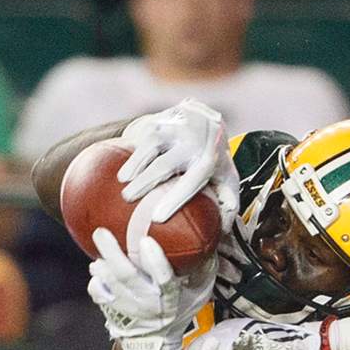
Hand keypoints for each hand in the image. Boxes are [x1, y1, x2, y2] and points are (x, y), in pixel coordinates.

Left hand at [86, 227, 214, 349]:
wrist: (155, 345)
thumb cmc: (178, 313)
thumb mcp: (198, 296)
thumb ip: (203, 272)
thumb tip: (206, 243)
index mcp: (169, 298)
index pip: (164, 279)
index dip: (155, 261)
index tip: (147, 241)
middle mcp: (146, 302)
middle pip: (127, 276)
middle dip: (113, 253)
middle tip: (101, 232)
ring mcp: (126, 307)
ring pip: (110, 283)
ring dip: (102, 264)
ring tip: (99, 243)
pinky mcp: (111, 310)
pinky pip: (98, 293)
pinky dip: (96, 279)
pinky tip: (98, 267)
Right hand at [117, 99, 239, 232]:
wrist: (207, 119)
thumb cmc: (213, 160)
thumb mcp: (228, 179)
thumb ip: (227, 203)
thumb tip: (222, 231)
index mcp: (209, 160)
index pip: (191, 182)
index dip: (173, 200)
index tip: (156, 218)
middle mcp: (194, 141)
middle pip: (166, 165)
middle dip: (145, 182)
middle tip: (128, 198)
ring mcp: (176, 127)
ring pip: (151, 146)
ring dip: (134, 164)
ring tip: (122, 181)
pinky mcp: (161, 118)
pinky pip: (142, 135)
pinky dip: (131, 151)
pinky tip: (121, 165)